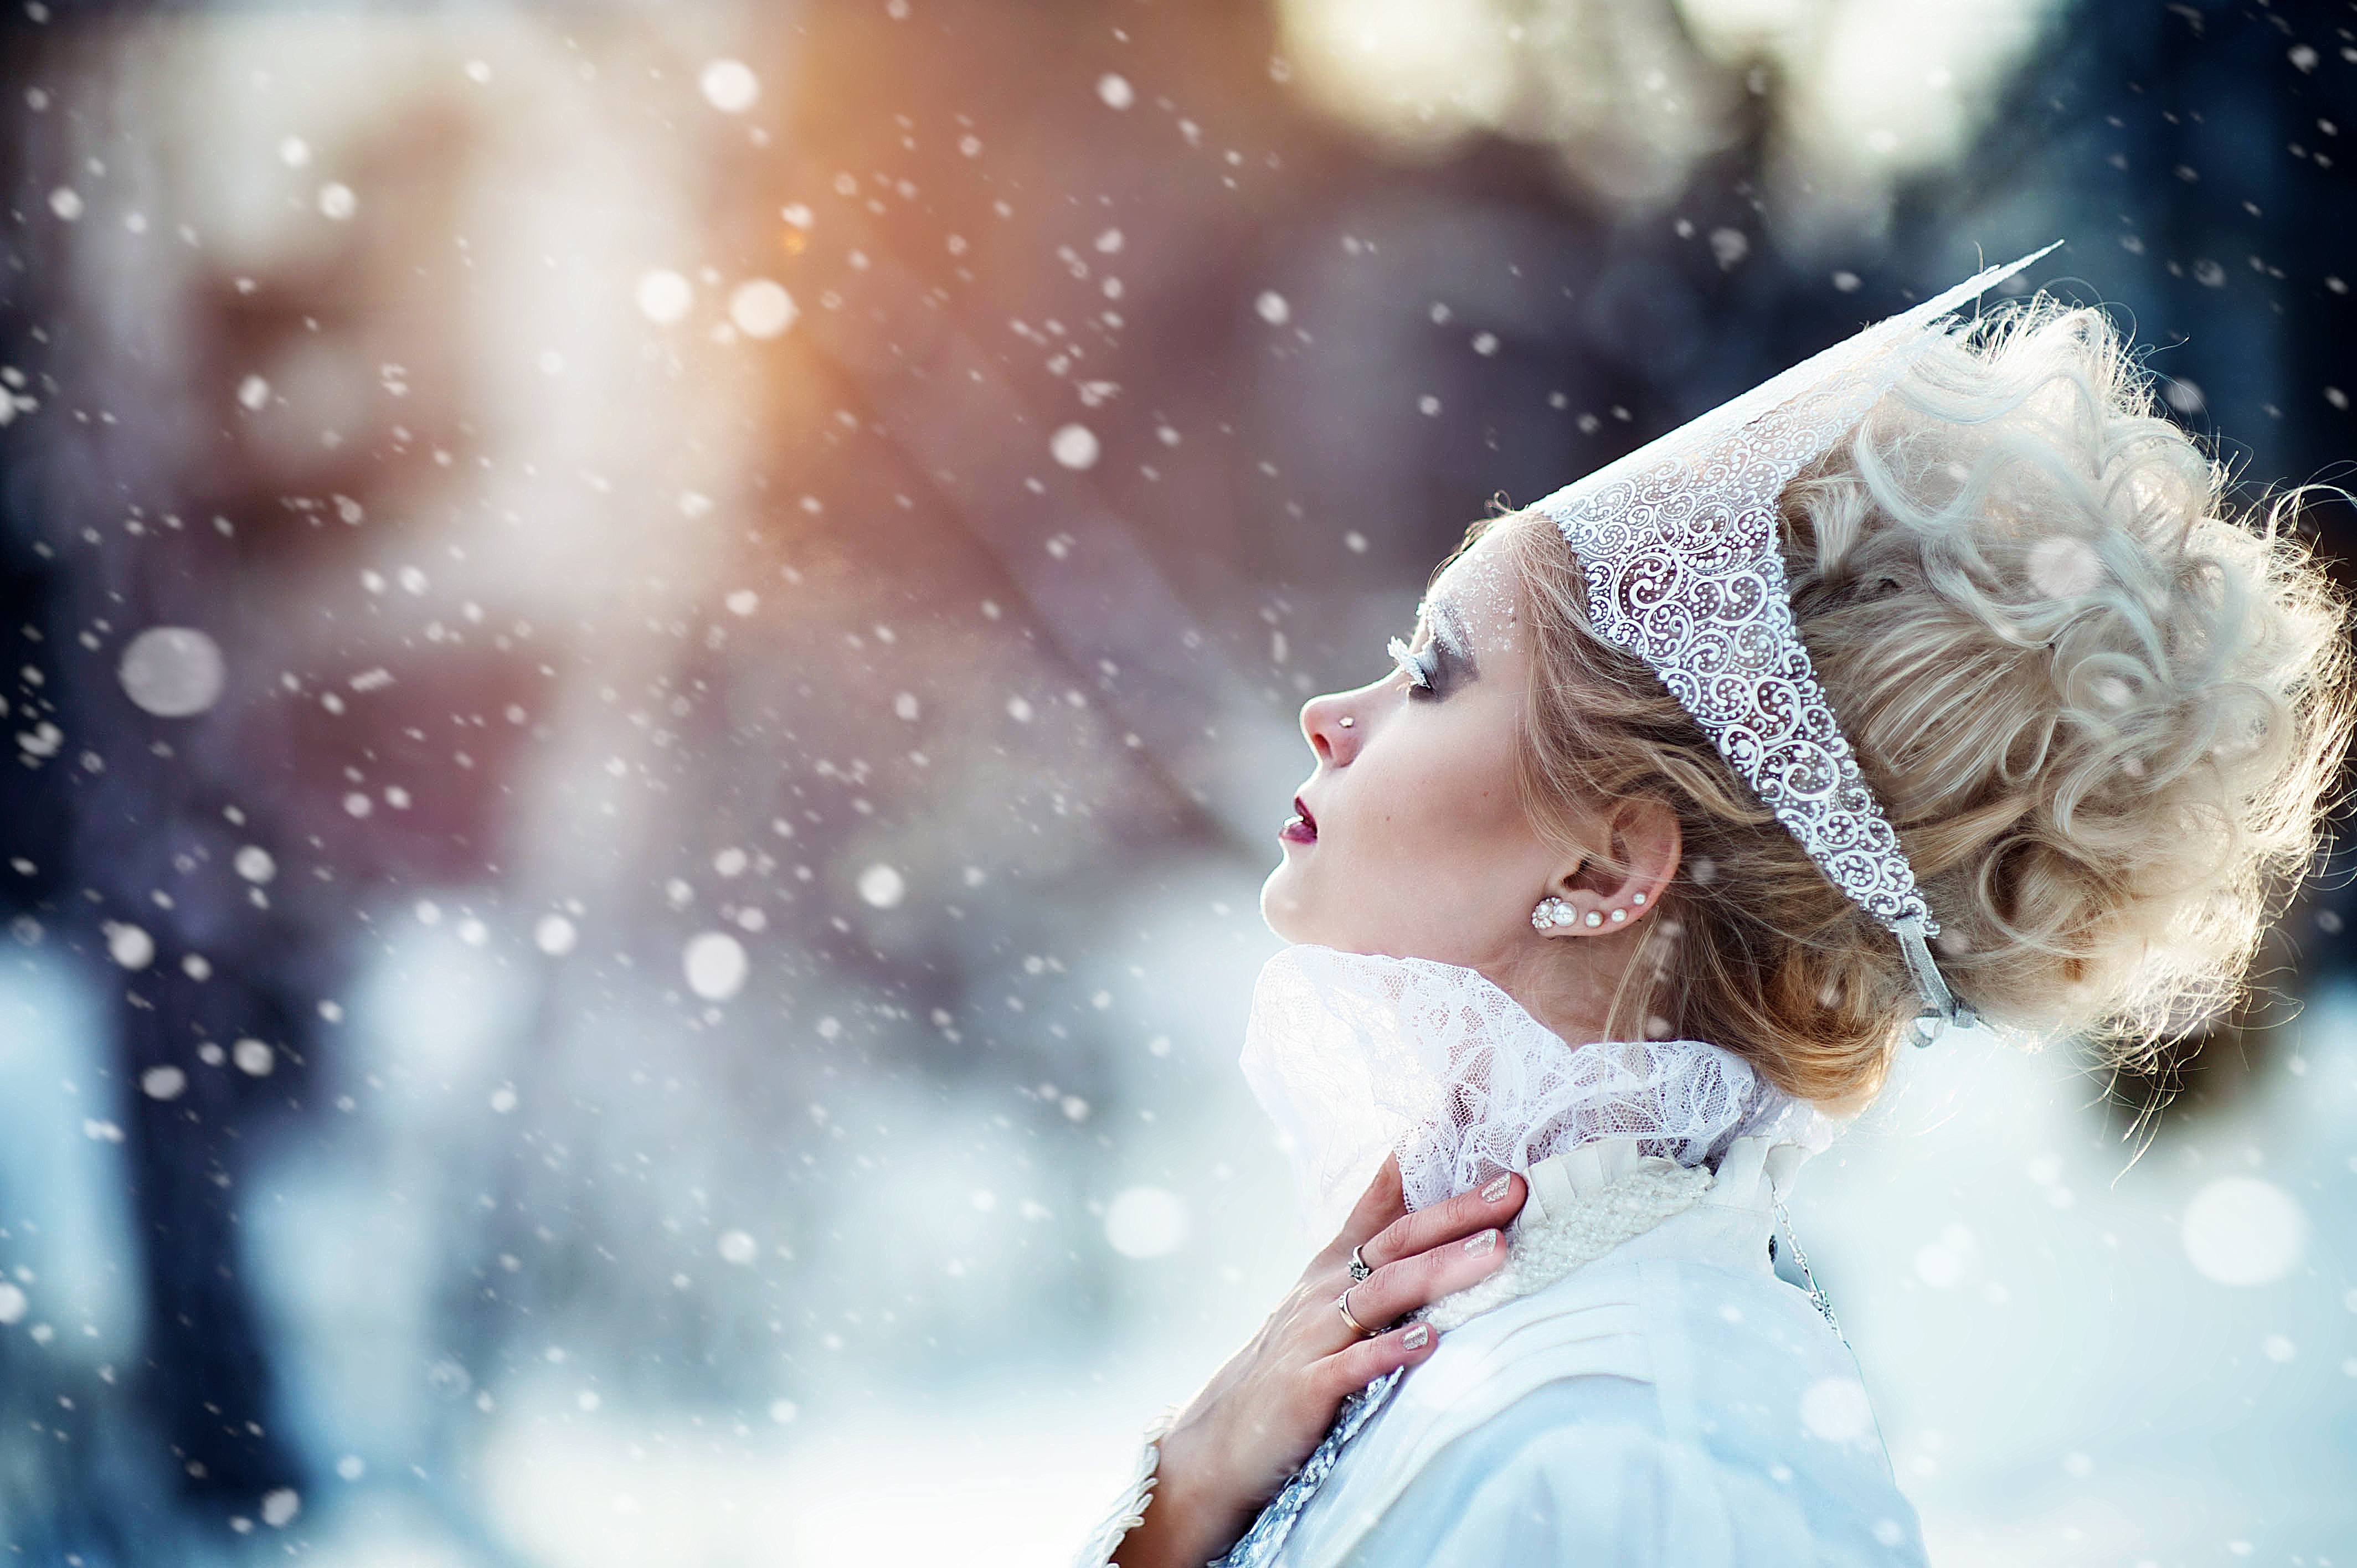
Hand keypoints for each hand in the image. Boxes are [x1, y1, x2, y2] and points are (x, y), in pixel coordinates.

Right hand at [1111, 1157, 1525, 1567]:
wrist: (1220, 1443)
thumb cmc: (1290, 1363)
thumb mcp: (1324, 1294)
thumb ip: (1367, 1240)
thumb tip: (1404, 1177)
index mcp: (1332, 1267)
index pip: (1382, 1208)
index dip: (1421, 1168)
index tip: (1464, 1124)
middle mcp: (1324, 1292)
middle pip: (1398, 1244)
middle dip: (1458, 1213)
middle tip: (1514, 1191)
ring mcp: (1313, 1339)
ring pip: (1384, 1295)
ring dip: (1442, 1271)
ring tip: (1495, 1252)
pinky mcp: (1307, 1390)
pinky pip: (1353, 1367)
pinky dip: (1389, 1352)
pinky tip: (1428, 1342)